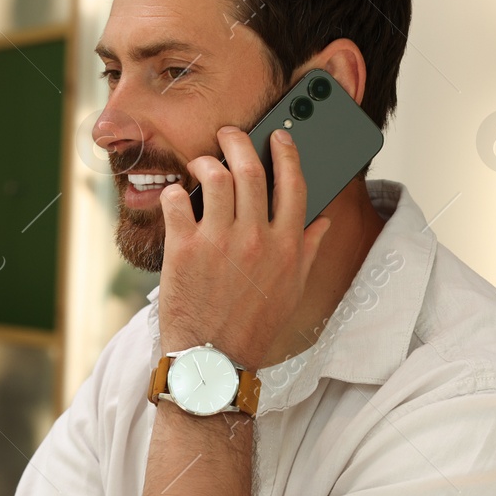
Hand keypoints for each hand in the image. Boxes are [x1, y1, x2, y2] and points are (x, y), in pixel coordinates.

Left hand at [156, 126, 332, 367]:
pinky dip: (172, 193)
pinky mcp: (183, 250)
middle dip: (238, 141)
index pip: (294, 182)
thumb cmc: (252, 325)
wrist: (213, 361)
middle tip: (228, 135)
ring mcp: (218, 242)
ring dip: (205, 162)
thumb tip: (322, 220)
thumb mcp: (292, 289)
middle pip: (251, 169)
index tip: (277, 136)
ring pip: (213, 177)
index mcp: (287, 244)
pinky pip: (175, 202)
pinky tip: (174, 196)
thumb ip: (307, 249)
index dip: (286, 151)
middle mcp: (255, 238)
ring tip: (199, 164)